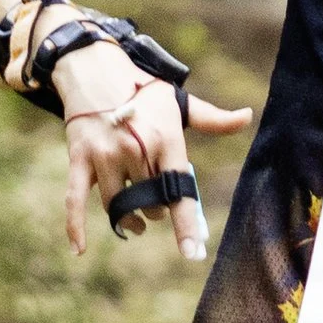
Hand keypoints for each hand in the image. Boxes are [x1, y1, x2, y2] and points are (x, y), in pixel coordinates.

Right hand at [52, 38, 249, 260]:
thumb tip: (247, 116)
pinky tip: (79, 249)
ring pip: (119, 206)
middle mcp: (135, 150)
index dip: (187, 225)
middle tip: (157, 205)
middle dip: (156, 211)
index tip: (193, 253)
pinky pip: (75, 200)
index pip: (179, 191)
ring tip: (137, 224)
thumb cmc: (142, 92)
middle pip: (150, 203)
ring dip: (129, 221)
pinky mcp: (79, 160)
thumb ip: (212, 119)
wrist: (94, 69)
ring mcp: (105, 156)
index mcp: (165, 140)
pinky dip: (75, 227)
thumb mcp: (179, 104)